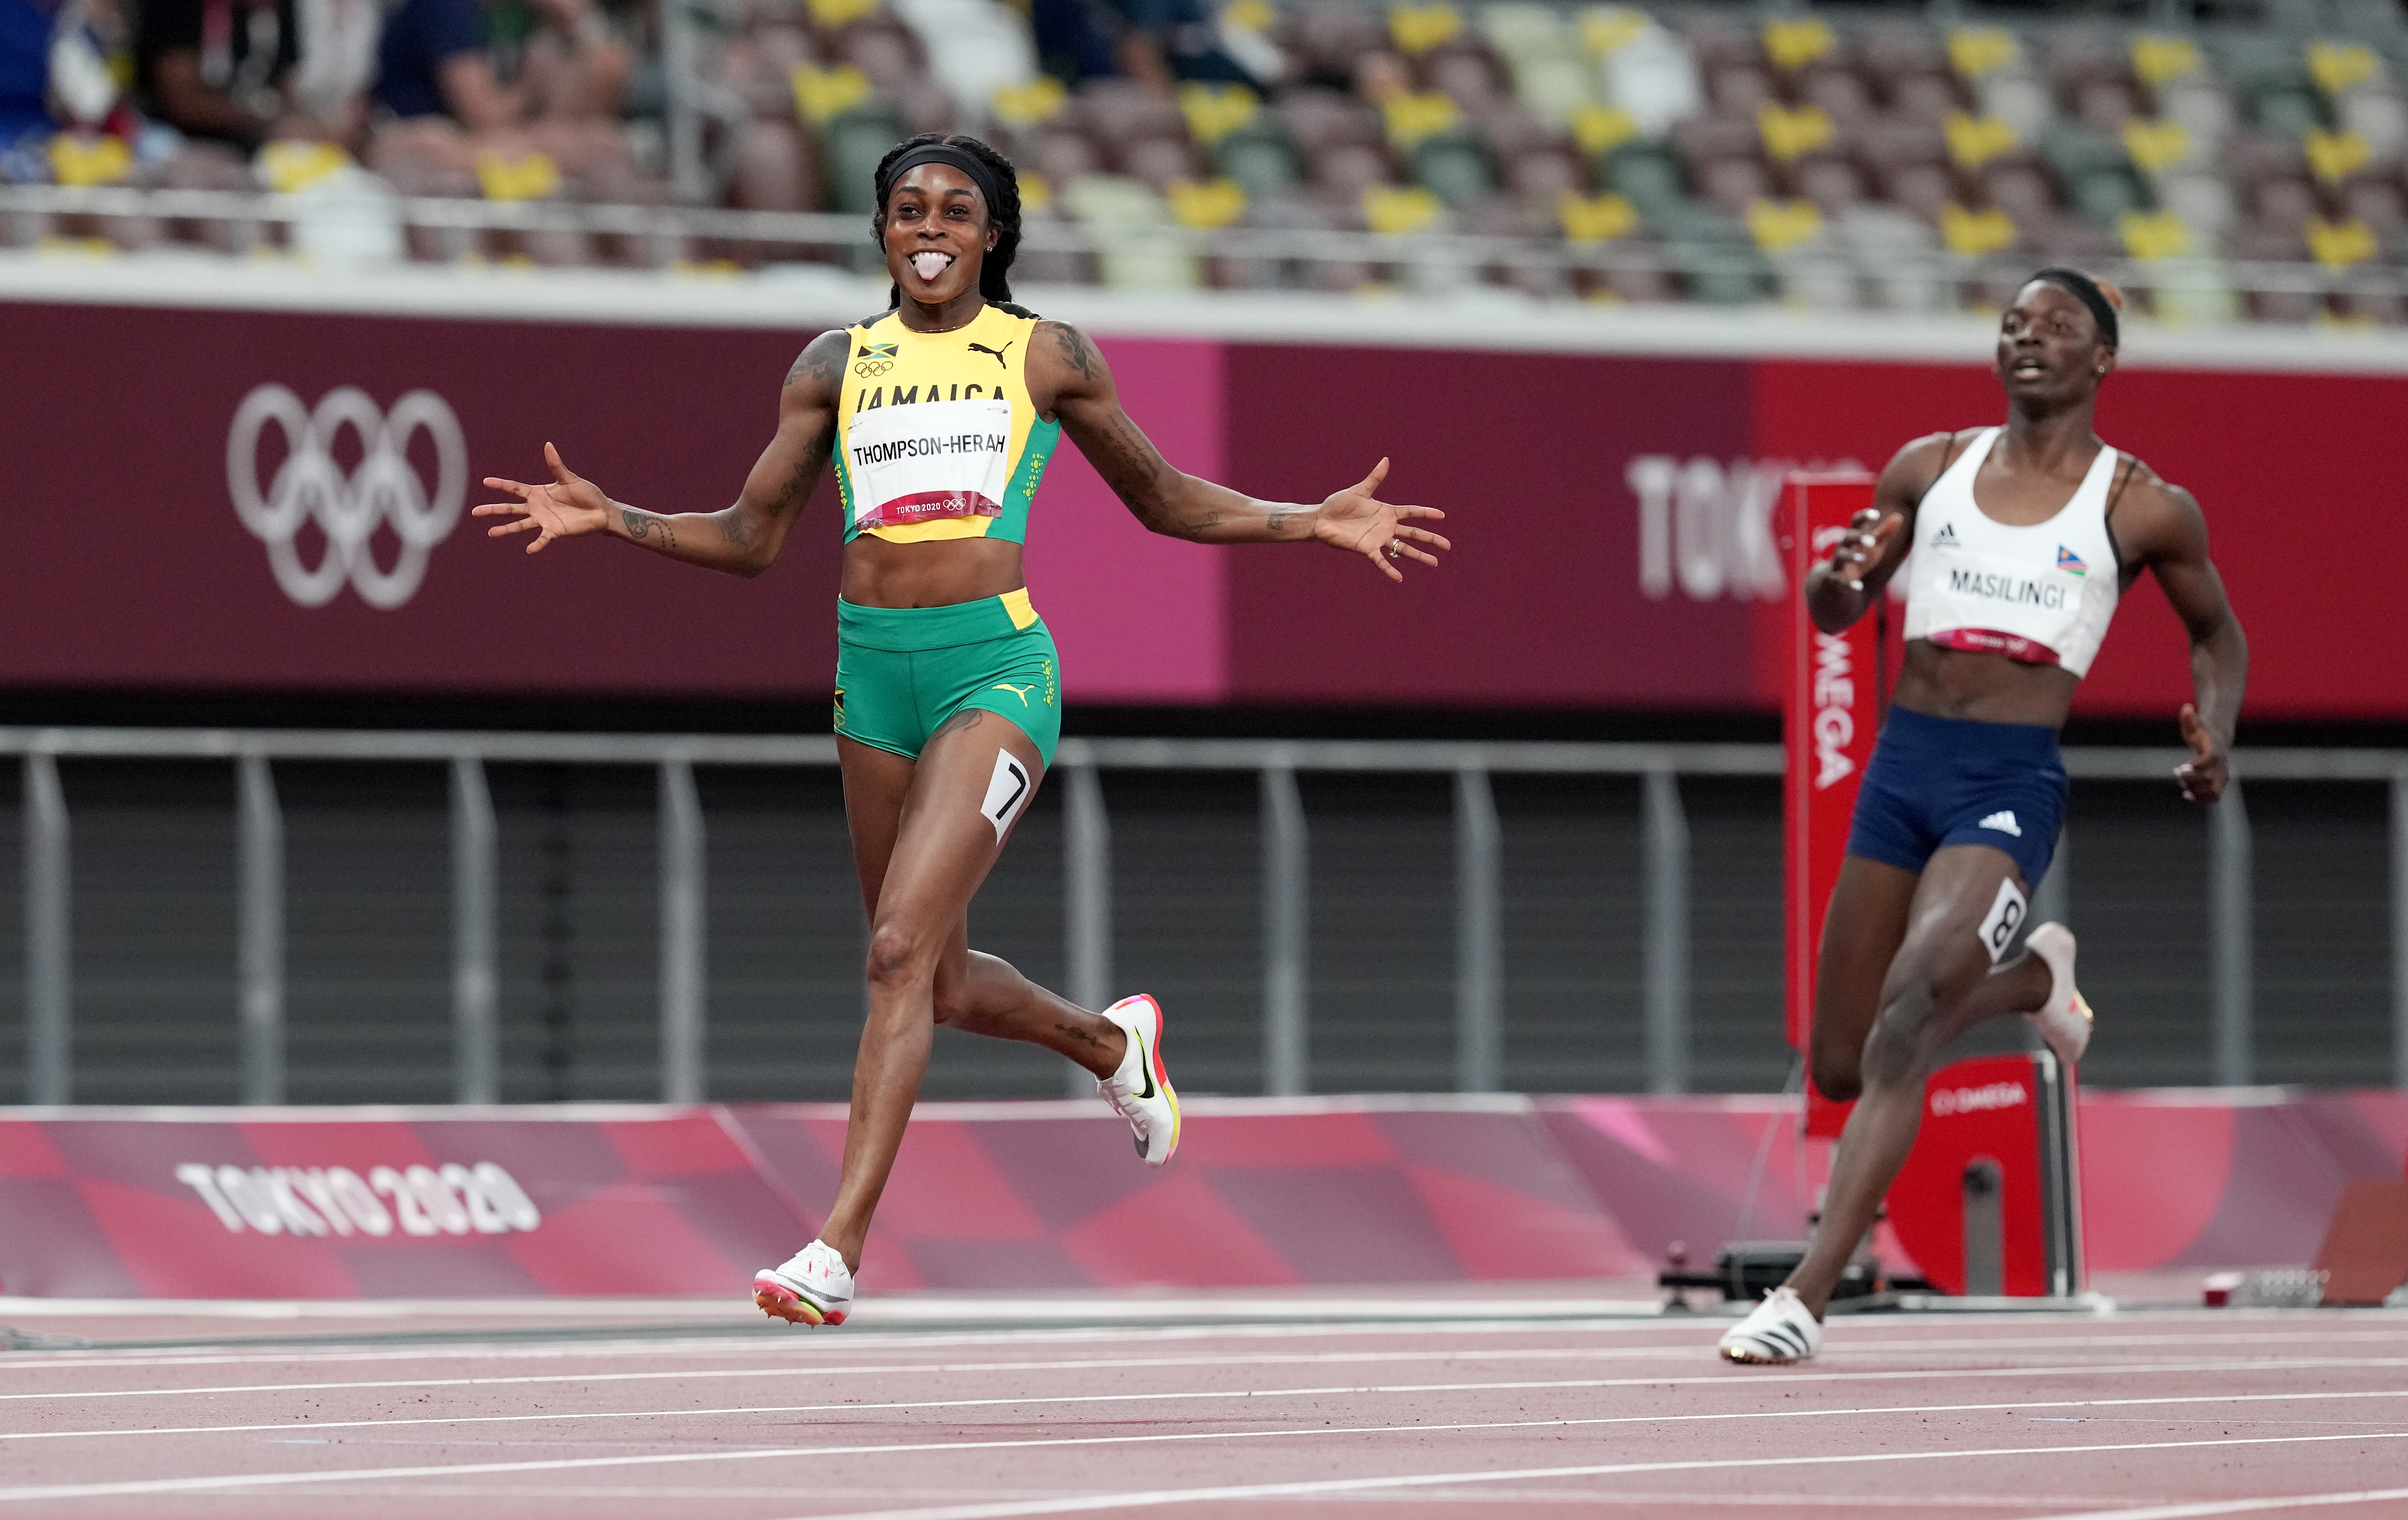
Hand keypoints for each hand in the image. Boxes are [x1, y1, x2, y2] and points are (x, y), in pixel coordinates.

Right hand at [475, 443, 611, 553]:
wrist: (601, 511)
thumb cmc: (586, 494)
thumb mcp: (569, 478)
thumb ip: (556, 465)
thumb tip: (548, 445)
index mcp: (538, 493)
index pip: (515, 488)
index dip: (501, 485)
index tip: (486, 482)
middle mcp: (537, 507)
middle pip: (511, 508)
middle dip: (493, 510)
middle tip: (475, 512)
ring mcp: (544, 520)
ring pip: (520, 525)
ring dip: (506, 529)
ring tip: (491, 533)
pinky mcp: (555, 531)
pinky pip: (543, 539)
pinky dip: (537, 544)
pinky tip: (529, 549)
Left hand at [1311, 458, 1449, 582]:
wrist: (1322, 519)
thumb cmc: (1338, 504)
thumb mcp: (1359, 490)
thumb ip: (1374, 478)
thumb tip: (1386, 460)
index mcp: (1386, 512)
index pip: (1411, 512)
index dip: (1426, 513)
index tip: (1442, 516)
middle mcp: (1386, 527)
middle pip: (1413, 533)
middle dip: (1430, 539)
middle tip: (1447, 546)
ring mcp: (1378, 539)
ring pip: (1402, 549)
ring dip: (1418, 555)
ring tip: (1434, 562)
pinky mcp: (1366, 549)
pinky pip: (1380, 561)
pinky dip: (1389, 569)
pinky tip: (1399, 578)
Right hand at [1829, 507, 1902, 590]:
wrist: (1833, 580)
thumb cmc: (1858, 558)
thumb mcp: (1873, 545)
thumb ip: (1884, 532)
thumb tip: (1899, 516)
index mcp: (1852, 537)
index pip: (1856, 523)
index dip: (1864, 517)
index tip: (1876, 514)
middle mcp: (1842, 547)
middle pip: (1847, 538)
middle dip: (1858, 538)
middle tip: (1872, 540)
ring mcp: (1837, 563)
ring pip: (1841, 557)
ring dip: (1851, 557)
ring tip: (1863, 558)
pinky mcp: (1834, 579)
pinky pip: (1839, 580)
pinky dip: (1848, 584)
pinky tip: (1859, 586)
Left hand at [2174, 703, 2227, 804]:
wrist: (2218, 739)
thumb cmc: (2202, 732)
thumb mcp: (2193, 725)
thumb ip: (2189, 719)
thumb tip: (2186, 707)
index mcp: (2215, 750)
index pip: (2208, 760)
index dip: (2196, 766)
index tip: (2181, 768)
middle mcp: (2222, 765)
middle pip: (2208, 778)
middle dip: (2190, 779)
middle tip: (2178, 774)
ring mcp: (2223, 776)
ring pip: (2213, 791)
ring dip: (2195, 791)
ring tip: (2183, 787)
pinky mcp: (2220, 784)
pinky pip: (2214, 797)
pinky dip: (2202, 800)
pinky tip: (2187, 795)